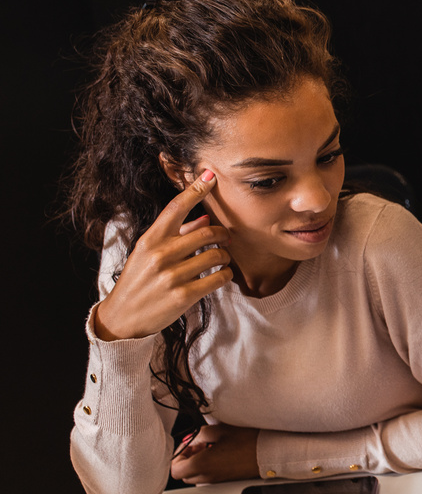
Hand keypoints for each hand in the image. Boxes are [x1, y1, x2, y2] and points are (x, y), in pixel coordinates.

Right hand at [93, 171, 231, 341]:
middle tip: (225, 237)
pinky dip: (225, 275)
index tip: (210, 176)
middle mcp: (160, 254)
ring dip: (224, 256)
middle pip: (206, 232)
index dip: (195, 189)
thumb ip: (176, 235)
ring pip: (216, 255)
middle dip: (220, 234)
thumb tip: (204, 218)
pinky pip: (219, 277)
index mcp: (150, 239)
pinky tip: (221, 275)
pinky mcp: (184, 295)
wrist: (123, 317)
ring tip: (221, 259)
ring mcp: (172, 275)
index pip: (175, 207)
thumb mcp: (149, 253)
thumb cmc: (139, 280)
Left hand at [170, 424, 259, 483]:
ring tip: (209, 449)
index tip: (188, 444)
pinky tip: (219, 454)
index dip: (178, 455)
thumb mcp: (219, 430)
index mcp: (203, 464)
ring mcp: (217, 480)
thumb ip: (198, 435)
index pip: (175, 469)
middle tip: (198, 444)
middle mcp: (208, 476)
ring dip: (197, 463)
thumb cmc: (249, 441)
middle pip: (184, 474)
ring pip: (195, 476)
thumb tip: (192, 439)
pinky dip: (207, 467)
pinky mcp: (226, 480)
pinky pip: (208, 477)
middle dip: (187, 459)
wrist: (270, 453)